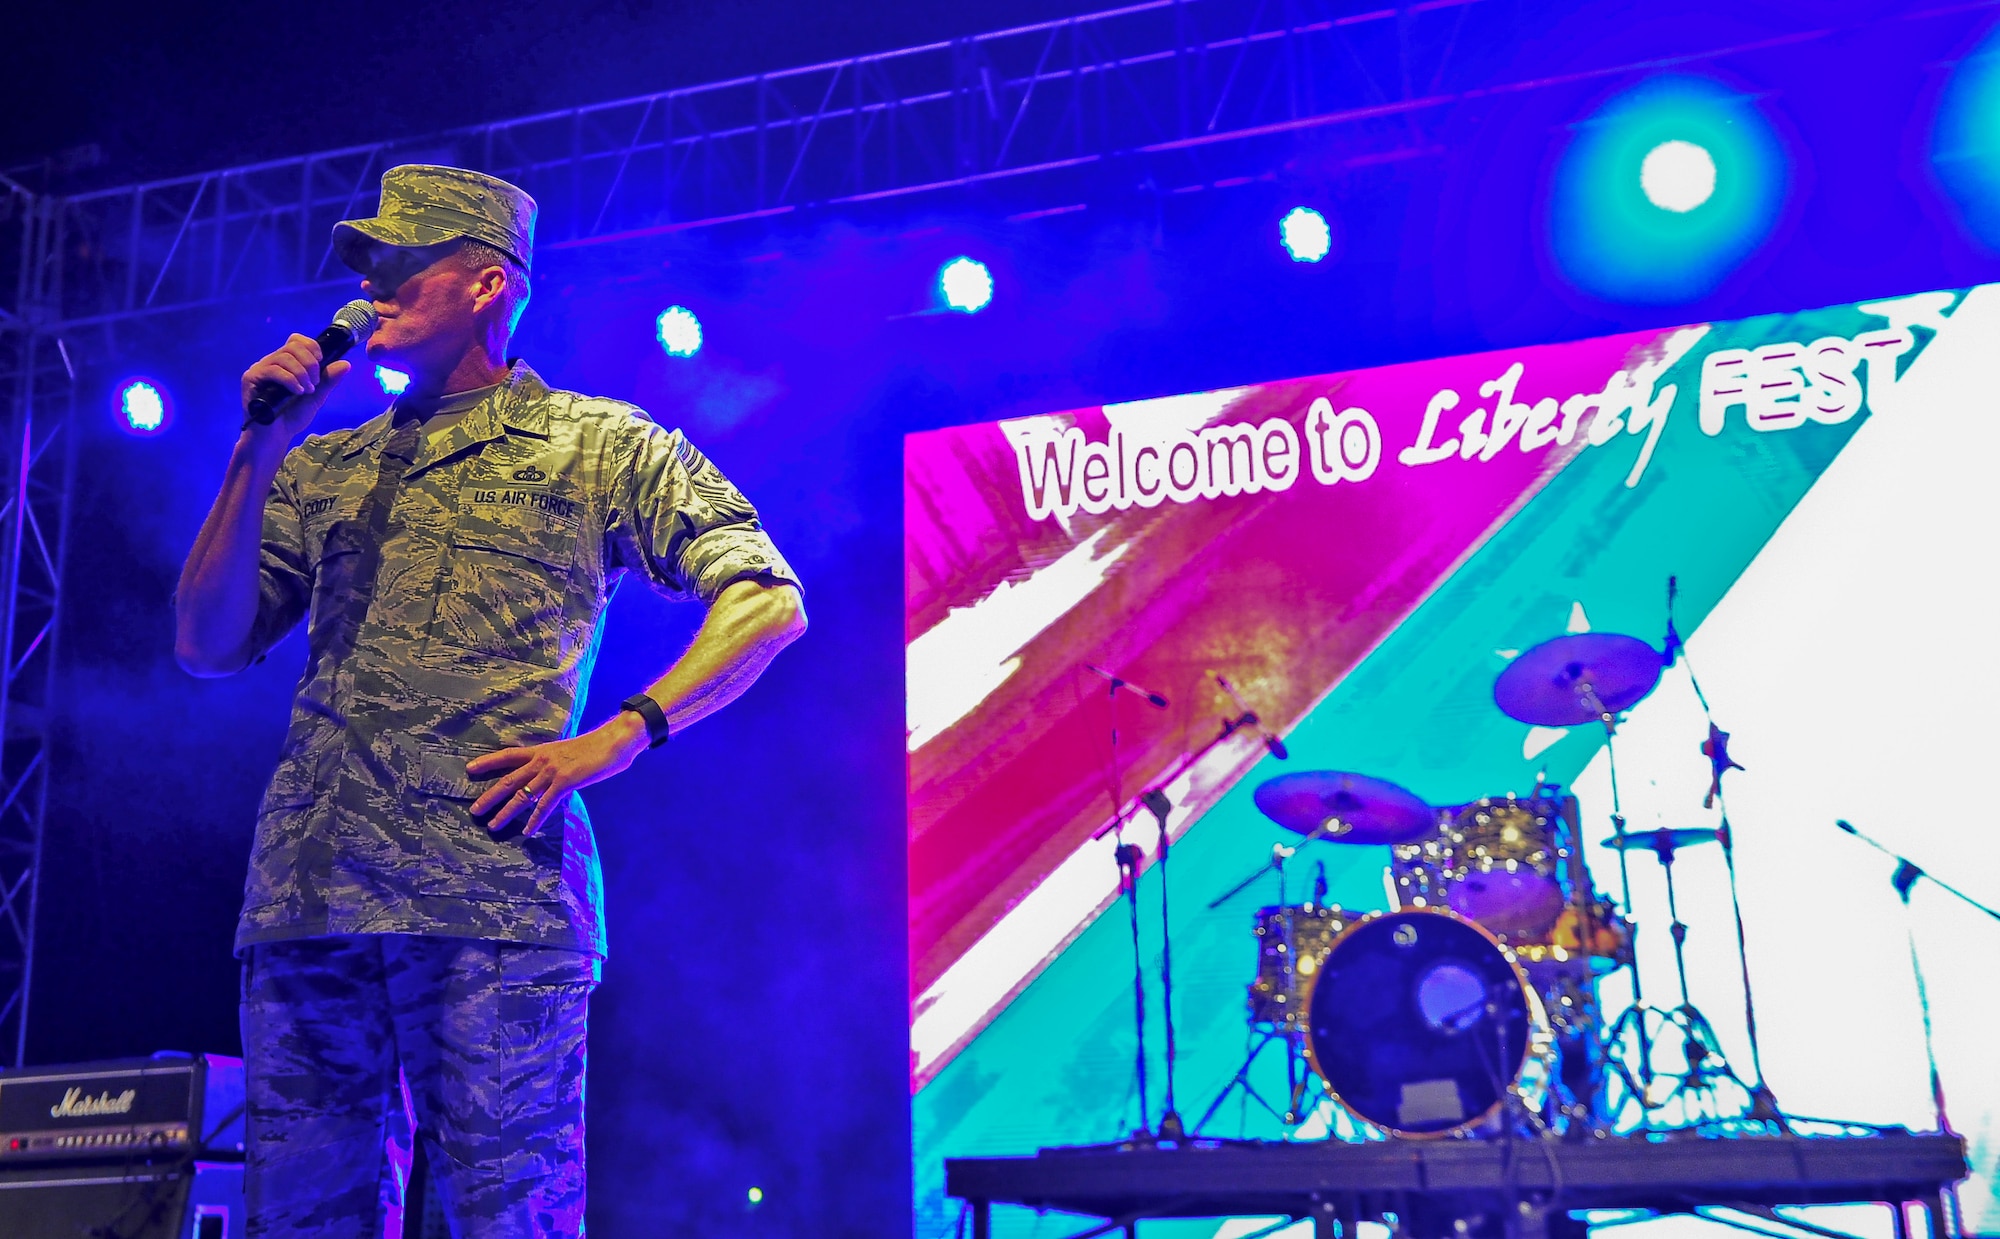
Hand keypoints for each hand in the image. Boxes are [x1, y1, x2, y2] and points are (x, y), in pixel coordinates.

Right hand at [239, 334, 349, 452]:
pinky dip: (290, 380)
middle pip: (293, 346)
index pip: (297, 340)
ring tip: (306, 392)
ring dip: (302, 374)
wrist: (275, 436)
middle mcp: (272, 362)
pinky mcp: (251, 378)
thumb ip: (329, 380)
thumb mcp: (317, 397)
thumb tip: (346, 363)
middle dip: (310, 364)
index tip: (320, 365)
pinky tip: (297, 392)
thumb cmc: (292, 416)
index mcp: (286, 363)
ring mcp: (260, 369)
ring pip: (285, 357)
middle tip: (314, 384)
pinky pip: (273, 370)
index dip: (312, 348)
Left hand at [465, 714, 649, 835]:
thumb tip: (550, 776)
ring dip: (506, 812)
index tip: (470, 769)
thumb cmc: (596, 747)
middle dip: (489, 796)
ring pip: (522, 795)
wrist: (614, 741)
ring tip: (493, 825)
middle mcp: (542, 760)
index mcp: (542, 751)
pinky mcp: (565, 781)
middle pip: (509, 780)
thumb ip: (556, 763)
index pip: (508, 755)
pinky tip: (527, 831)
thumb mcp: (569, 752)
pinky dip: (535, 819)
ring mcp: (552, 771)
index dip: (488, 762)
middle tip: (474, 810)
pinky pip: (545, 804)